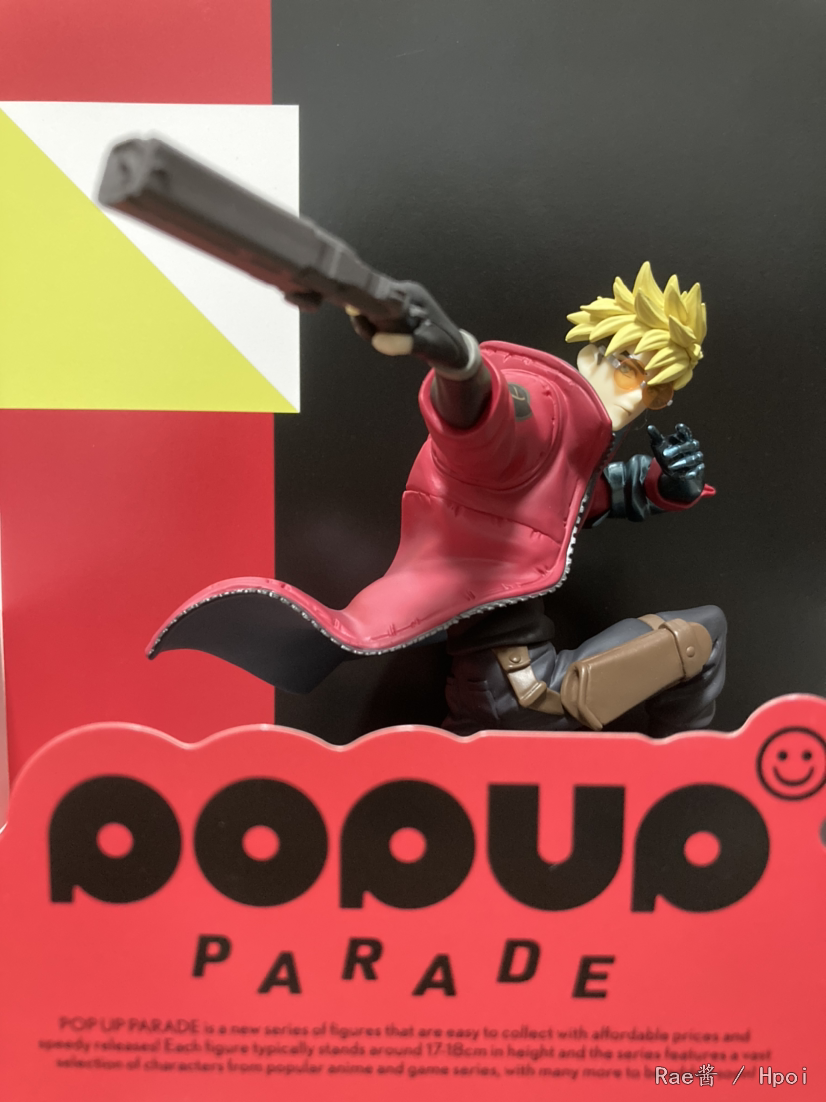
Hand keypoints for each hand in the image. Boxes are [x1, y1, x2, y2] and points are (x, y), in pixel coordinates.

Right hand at [348, 281, 471, 371]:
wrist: (456, 351)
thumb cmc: (446, 346)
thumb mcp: (427, 345)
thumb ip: (404, 343)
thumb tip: (377, 341)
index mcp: (412, 294)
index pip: (379, 290)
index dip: (364, 302)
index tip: (357, 316)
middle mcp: (404, 293)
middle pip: (373, 298)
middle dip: (365, 317)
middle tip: (369, 334)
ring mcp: (401, 302)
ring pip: (373, 309)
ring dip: (370, 325)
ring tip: (376, 338)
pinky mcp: (399, 312)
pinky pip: (379, 317)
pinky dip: (375, 329)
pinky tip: (382, 339)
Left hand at [648, 423, 704, 502]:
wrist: (673, 470)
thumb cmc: (666, 454)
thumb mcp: (659, 446)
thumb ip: (656, 436)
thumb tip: (649, 427)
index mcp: (683, 438)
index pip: (686, 432)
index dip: (683, 429)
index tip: (678, 426)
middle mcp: (692, 447)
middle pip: (690, 445)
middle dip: (678, 449)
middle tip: (664, 454)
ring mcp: (696, 457)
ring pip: (695, 457)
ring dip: (683, 462)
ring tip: (671, 466)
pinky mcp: (698, 469)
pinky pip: (698, 470)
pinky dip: (693, 472)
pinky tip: (687, 475)